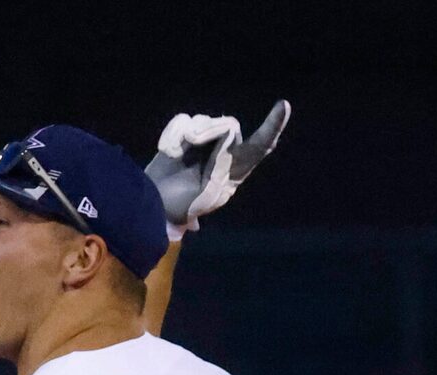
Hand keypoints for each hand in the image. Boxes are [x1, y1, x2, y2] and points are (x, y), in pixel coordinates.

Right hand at [146, 99, 290, 237]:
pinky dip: (174, 133)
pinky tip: (169, 152)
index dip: (272, 126)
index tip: (284, 105)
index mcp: (236, 169)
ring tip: (177, 155)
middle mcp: (224, 150)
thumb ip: (220, 166)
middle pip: (229, 125)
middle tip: (192, 143)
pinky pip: (184, 120)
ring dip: (192, 134)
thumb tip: (217, 133)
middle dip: (210, 131)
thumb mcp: (208, 195)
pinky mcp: (184, 134)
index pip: (260, 146)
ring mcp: (204, 141)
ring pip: (206, 120)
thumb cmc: (183, 206)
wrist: (153, 204)